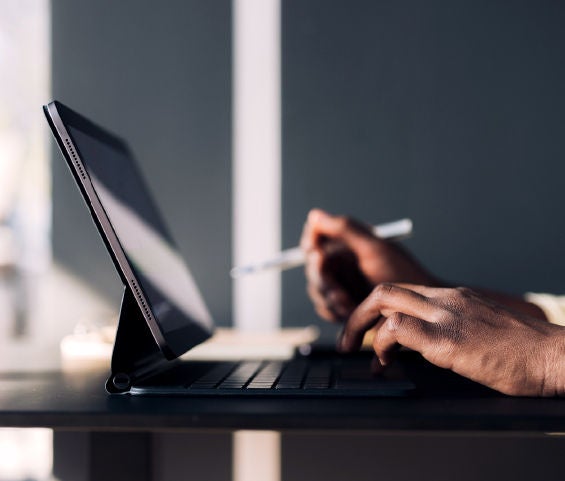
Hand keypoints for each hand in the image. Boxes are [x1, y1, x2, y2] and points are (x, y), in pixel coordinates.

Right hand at [300, 209, 436, 321]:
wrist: (418, 310)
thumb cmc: (404, 275)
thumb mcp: (374, 248)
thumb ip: (344, 229)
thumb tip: (315, 216)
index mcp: (348, 243)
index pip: (316, 236)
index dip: (311, 242)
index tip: (316, 251)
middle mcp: (342, 263)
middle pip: (312, 265)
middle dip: (321, 278)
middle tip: (334, 286)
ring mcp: (340, 285)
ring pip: (316, 289)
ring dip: (329, 297)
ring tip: (348, 302)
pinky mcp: (342, 307)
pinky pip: (324, 309)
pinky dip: (333, 311)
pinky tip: (350, 311)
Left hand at [339, 283, 564, 395]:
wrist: (553, 356)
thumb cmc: (523, 351)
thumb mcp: (480, 329)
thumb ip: (450, 329)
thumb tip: (424, 346)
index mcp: (452, 297)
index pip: (401, 291)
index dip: (376, 310)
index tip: (366, 331)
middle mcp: (445, 299)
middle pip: (385, 291)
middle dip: (357, 314)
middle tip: (346, 341)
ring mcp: (445, 315)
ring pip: (384, 301)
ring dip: (360, 329)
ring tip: (358, 355)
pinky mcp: (448, 338)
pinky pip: (397, 330)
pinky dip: (381, 345)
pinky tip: (384, 364)